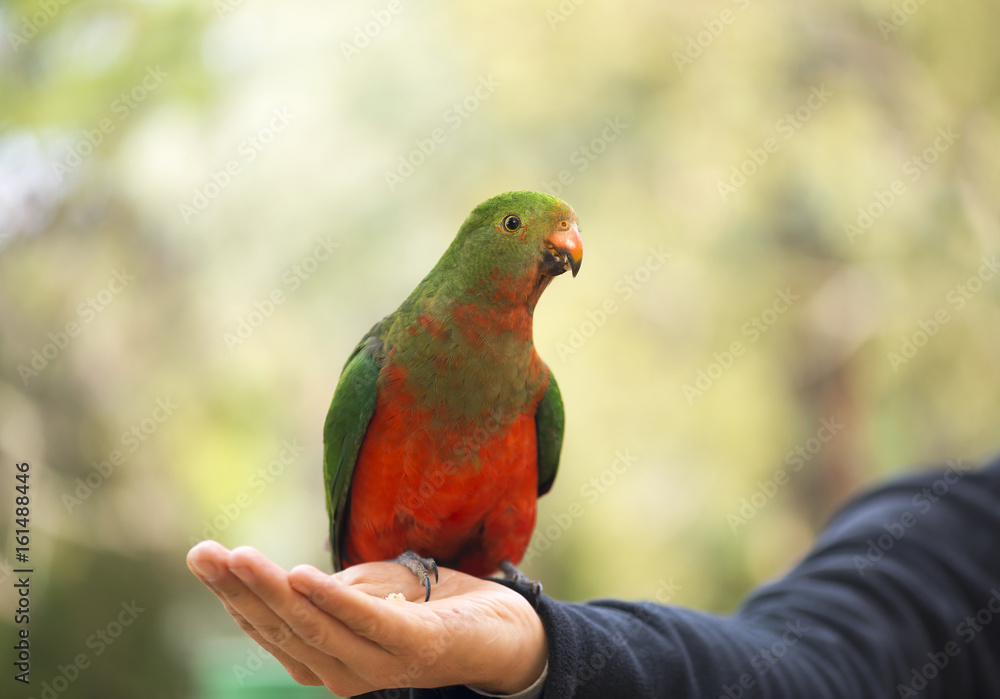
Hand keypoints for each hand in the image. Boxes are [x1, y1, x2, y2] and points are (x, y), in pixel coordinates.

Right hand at [186, 541, 547, 695]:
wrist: (503, 628)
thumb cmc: (428, 606)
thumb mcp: (367, 592)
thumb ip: (327, 592)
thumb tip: (281, 579)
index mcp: (328, 659)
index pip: (268, 628)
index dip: (232, 595)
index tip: (202, 557)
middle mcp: (345, 673)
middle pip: (282, 628)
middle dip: (240, 590)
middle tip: (203, 554)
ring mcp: (381, 663)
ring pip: (315, 627)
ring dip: (273, 591)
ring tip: (240, 558)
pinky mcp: (415, 646)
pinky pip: (368, 622)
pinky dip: (333, 600)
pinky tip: (303, 576)